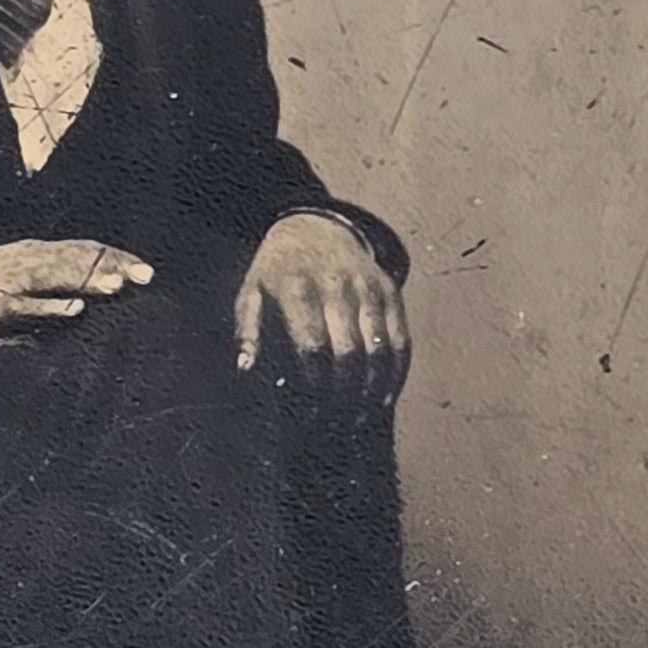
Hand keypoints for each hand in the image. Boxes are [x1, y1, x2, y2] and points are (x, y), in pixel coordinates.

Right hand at [0, 238, 156, 346]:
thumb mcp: (14, 289)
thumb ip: (45, 294)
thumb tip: (82, 307)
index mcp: (31, 254)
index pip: (82, 249)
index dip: (115, 256)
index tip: (145, 269)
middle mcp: (23, 259)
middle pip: (75, 258)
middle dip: (113, 265)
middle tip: (146, 276)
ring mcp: (7, 279)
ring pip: (56, 276)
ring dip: (88, 281)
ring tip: (118, 287)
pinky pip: (25, 306)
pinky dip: (51, 308)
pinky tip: (76, 313)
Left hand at [234, 211, 409, 403]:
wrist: (315, 227)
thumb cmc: (277, 273)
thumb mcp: (251, 293)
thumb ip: (247, 332)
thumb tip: (245, 370)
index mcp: (298, 288)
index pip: (312, 346)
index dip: (313, 383)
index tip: (308, 411)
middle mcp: (338, 285)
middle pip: (348, 351)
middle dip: (343, 392)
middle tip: (336, 420)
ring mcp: (369, 287)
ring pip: (380, 349)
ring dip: (372, 389)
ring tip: (360, 416)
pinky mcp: (390, 291)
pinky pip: (402, 339)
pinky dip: (396, 373)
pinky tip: (384, 397)